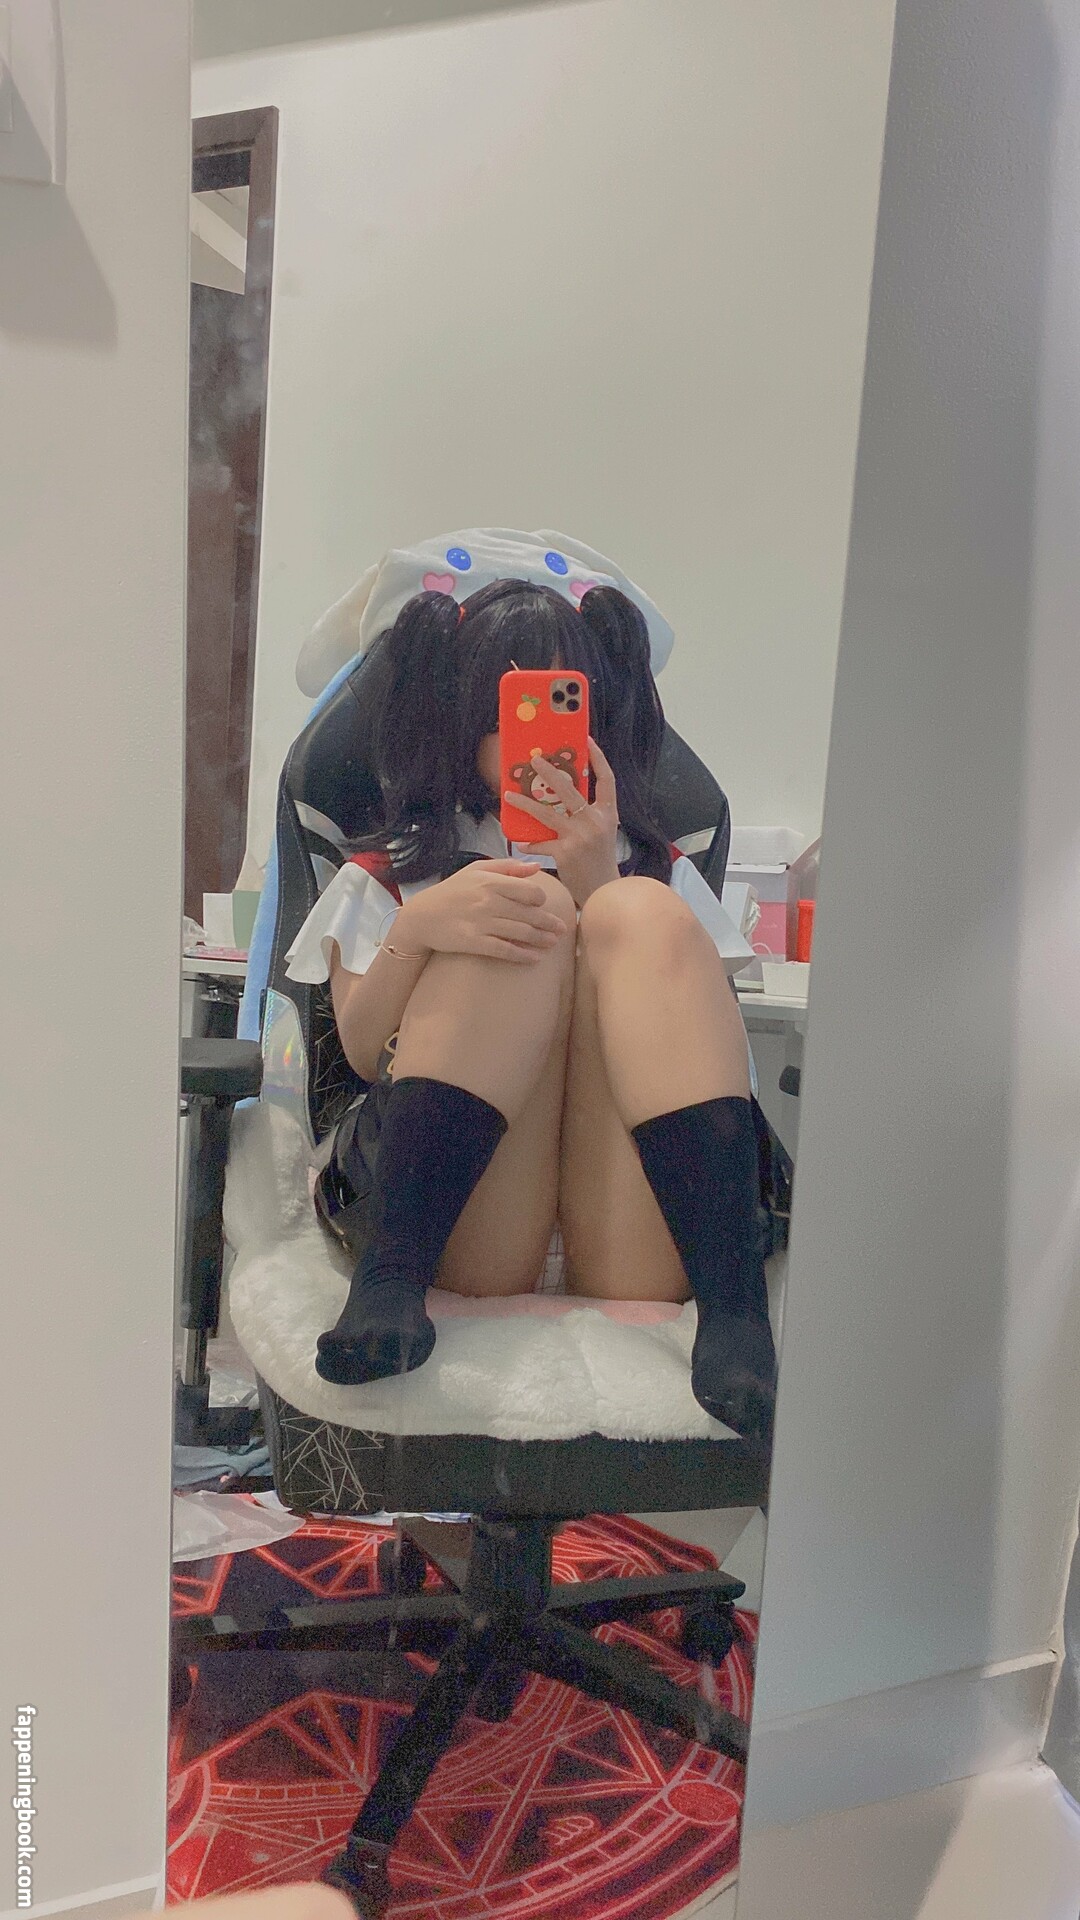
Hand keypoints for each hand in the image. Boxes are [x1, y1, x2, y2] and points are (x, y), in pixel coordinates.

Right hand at [397, 859, 568, 965]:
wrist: (422, 916)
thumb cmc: (451, 891)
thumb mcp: (476, 870)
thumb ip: (507, 867)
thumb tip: (536, 867)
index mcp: (491, 881)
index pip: (530, 891)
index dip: (541, 900)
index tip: (543, 906)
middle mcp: (488, 901)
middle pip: (530, 914)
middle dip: (549, 923)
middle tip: (562, 930)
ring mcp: (481, 923)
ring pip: (521, 933)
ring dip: (541, 940)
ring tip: (552, 943)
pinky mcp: (474, 942)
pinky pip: (505, 950)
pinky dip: (523, 955)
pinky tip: (535, 959)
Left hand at [504, 738, 619, 905]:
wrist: (603, 892)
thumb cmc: (599, 861)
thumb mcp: (602, 833)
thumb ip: (587, 814)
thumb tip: (563, 795)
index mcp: (608, 814)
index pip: (607, 779)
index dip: (598, 759)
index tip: (587, 741)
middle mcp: (595, 822)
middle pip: (569, 789)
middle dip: (550, 772)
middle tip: (534, 760)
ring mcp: (580, 836)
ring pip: (547, 813)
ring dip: (525, 803)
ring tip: (509, 794)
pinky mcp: (565, 852)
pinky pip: (540, 842)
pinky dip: (530, 842)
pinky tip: (521, 841)